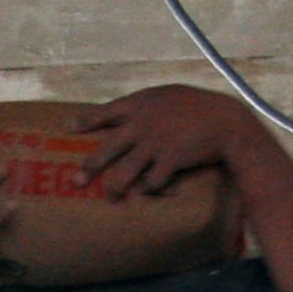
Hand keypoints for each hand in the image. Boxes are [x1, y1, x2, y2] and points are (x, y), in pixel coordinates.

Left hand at [80, 85, 272, 199]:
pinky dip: (147, 189)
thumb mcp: (168, 96)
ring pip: (125, 171)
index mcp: (140, 104)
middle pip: (108, 149)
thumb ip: (146, 106)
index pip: (106, 112)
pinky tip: (145, 192)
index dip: (85, 120)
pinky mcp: (170, 161)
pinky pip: (151, 181)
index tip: (67, 127)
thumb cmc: (197, 106)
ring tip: (109, 195)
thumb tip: (129, 115)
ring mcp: (155, 143)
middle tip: (76, 181)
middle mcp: (142, 124)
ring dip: (114, 186)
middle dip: (89, 167)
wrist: (225, 120)